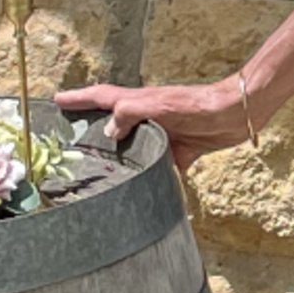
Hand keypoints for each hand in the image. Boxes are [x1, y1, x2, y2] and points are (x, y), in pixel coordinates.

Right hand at [57, 79, 248, 176]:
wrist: (237, 114)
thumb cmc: (199, 105)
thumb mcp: (160, 105)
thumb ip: (130, 113)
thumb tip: (108, 130)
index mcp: (138, 102)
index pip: (102, 98)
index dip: (78, 98)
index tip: (56, 100)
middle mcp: (148, 117)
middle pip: (114, 123)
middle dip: (92, 128)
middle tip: (70, 139)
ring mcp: (164, 134)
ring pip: (135, 147)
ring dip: (120, 157)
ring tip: (101, 170)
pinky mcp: (182, 150)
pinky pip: (162, 167)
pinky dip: (155, 178)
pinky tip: (146, 194)